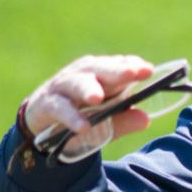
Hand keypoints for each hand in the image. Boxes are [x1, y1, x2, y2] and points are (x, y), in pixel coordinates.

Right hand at [23, 55, 154, 140]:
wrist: (43, 123)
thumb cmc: (82, 114)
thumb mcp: (106, 120)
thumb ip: (124, 119)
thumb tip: (146, 119)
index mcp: (101, 73)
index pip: (119, 65)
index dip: (133, 66)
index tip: (148, 71)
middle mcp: (83, 74)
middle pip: (101, 68)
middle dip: (117, 70)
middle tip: (132, 73)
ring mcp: (64, 87)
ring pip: (77, 83)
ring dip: (88, 89)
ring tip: (97, 98)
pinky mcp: (47, 104)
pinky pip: (60, 108)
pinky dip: (71, 116)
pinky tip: (82, 126)